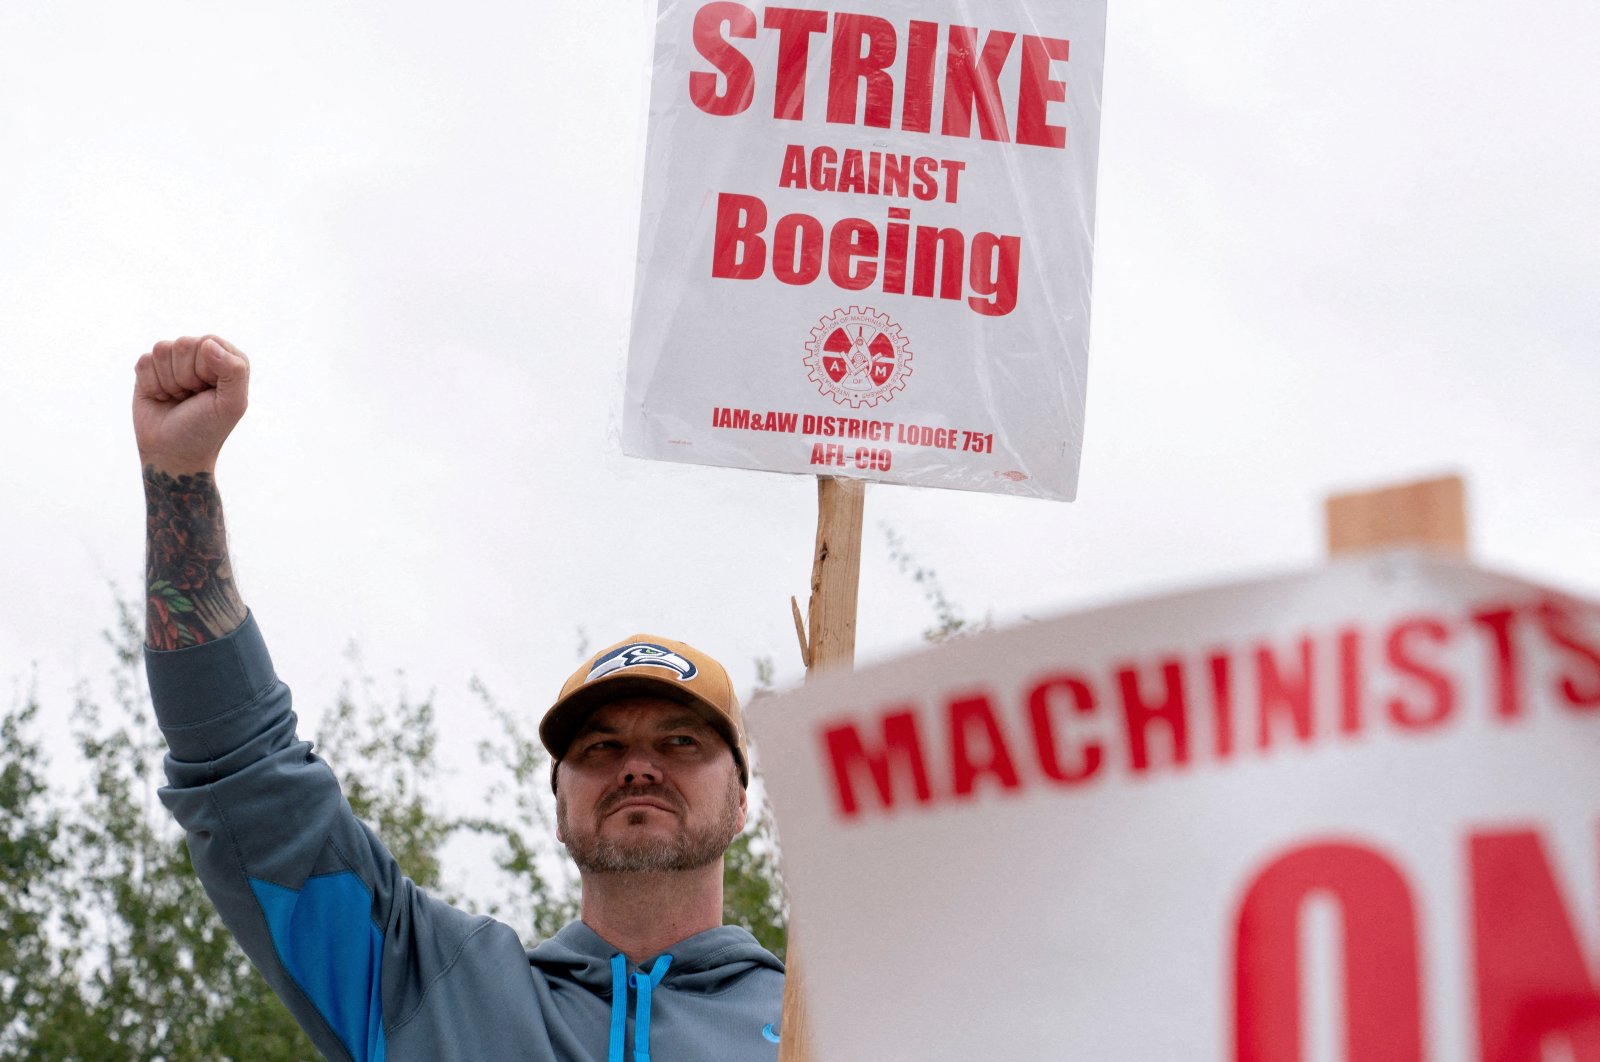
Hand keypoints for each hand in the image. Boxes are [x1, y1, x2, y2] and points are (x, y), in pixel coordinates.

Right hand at [133, 336, 250, 473]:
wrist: (172, 452)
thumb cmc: (206, 429)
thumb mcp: (231, 405)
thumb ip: (234, 371)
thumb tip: (208, 343)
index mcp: (228, 360)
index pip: (209, 342)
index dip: (205, 369)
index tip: (208, 392)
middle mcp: (203, 356)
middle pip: (184, 343)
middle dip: (186, 377)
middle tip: (192, 397)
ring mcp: (175, 361)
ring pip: (162, 349)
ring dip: (168, 382)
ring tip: (179, 398)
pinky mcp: (150, 368)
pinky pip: (144, 361)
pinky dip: (151, 385)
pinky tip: (162, 397)